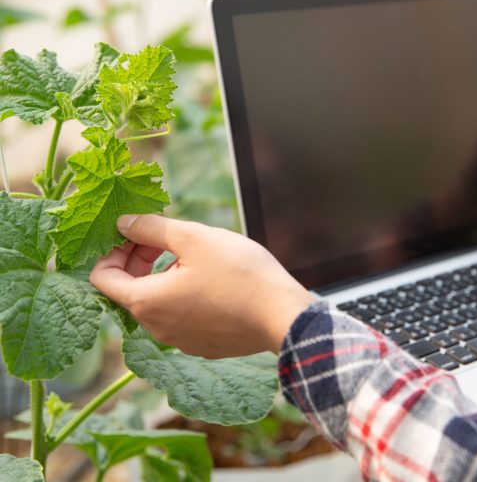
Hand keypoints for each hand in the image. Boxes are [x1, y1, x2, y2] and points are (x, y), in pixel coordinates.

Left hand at [90, 215, 314, 357]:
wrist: (282, 315)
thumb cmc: (238, 274)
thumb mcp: (193, 238)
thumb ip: (151, 228)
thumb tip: (123, 223)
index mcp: (146, 302)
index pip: (103, 277)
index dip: (114, 249)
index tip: (137, 233)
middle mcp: (156, 328)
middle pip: (129, 290)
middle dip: (139, 260)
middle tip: (164, 238)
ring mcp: (179, 341)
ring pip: (156, 304)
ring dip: (163, 276)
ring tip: (193, 256)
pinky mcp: (201, 345)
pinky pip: (179, 318)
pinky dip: (182, 296)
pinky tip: (211, 280)